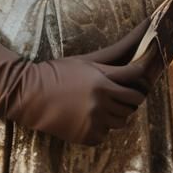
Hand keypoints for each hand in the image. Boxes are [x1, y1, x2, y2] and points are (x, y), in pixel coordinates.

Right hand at [0, 31, 149, 146]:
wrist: (29, 95)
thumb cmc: (57, 73)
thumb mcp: (85, 60)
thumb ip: (113, 55)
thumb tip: (139, 34)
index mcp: (103, 80)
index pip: (138, 77)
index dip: (142, 75)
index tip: (143, 73)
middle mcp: (103, 101)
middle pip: (135, 101)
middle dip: (129, 96)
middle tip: (116, 92)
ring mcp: (96, 121)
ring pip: (123, 120)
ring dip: (116, 113)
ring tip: (98, 104)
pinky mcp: (89, 137)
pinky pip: (107, 134)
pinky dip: (100, 128)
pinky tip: (85, 117)